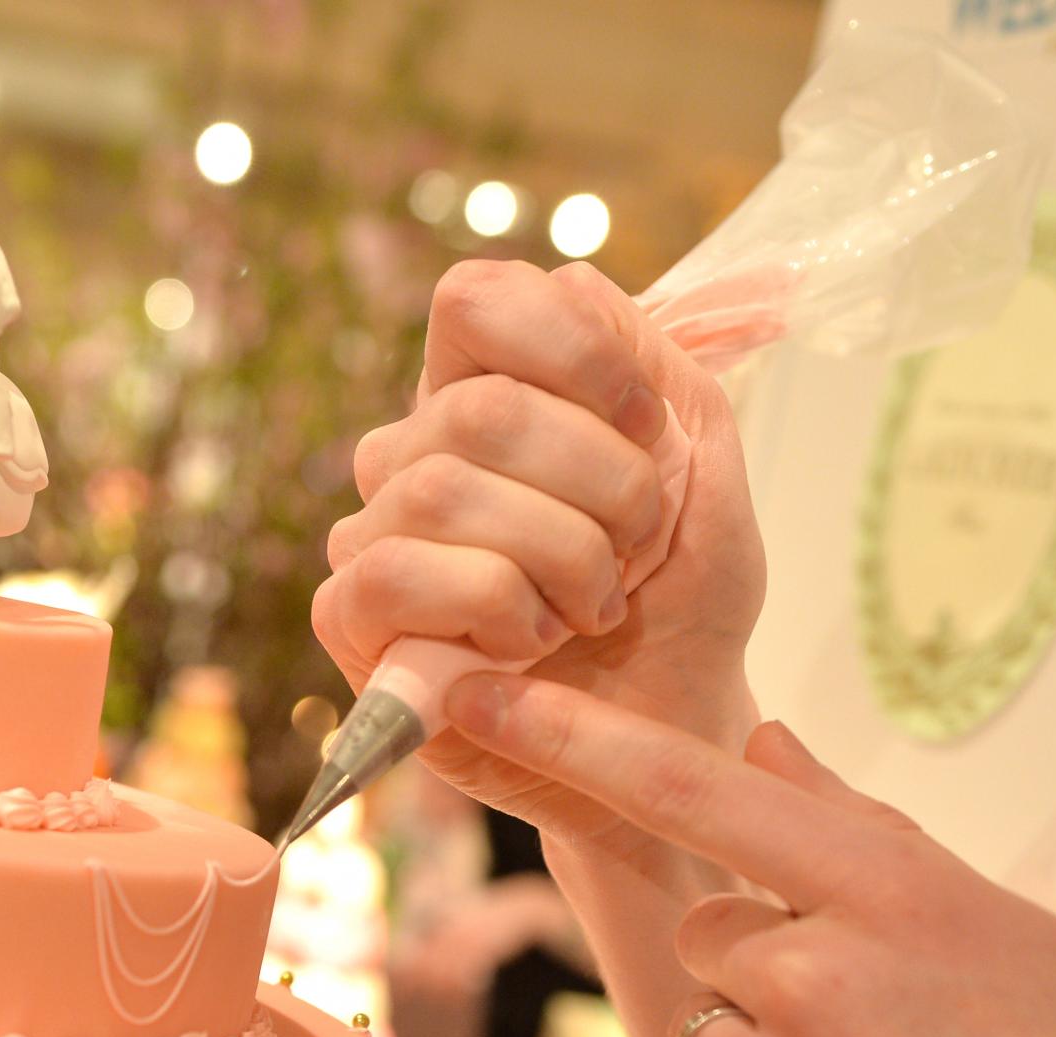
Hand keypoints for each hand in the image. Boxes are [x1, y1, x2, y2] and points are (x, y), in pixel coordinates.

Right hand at [312, 259, 767, 854]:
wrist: (673, 734)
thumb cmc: (681, 604)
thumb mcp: (706, 468)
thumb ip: (654, 366)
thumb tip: (574, 283)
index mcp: (488, 391)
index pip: (476, 299)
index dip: (572, 348)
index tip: (649, 429)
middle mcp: (414, 452)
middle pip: (480, 408)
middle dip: (601, 487)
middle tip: (638, 555)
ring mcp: (372, 533)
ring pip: (442, 490)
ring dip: (559, 558)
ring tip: (592, 609)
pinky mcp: (349, 620)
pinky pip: (396, 576)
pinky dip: (495, 609)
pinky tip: (528, 647)